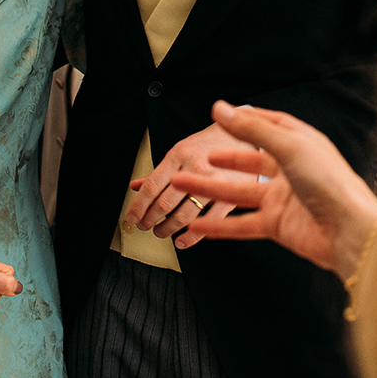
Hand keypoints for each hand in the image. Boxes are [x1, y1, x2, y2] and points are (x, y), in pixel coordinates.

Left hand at [126, 122, 242, 248]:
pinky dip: (192, 236)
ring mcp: (214, 183)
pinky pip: (209, 221)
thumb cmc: (209, 145)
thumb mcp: (180, 151)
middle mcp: (195, 168)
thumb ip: (158, 172)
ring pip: (184, 215)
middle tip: (145, 226)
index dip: (138, 206)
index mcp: (179, 155)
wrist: (244, 136)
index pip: (152, 186)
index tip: (132, 217)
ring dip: (167, 229)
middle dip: (150, 220)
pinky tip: (182, 241)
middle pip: (165, 203)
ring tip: (161, 232)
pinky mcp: (231, 196)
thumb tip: (135, 186)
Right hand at [169, 101, 376, 280]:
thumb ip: (253, 129)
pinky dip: (219, 227)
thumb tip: (223, 108)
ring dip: (209, 190)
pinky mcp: (278, 225)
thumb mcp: (290, 146)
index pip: (271, 125)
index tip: (223, 116)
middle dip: (222, 160)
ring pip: (239, 193)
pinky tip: (198, 226)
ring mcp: (284, 199)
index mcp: (301, 144)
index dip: (247, 120)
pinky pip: (242, 224)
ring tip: (181, 184)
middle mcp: (292, 170)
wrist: (349, 231)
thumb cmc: (332, 184)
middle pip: (250, 162)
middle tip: (197, 157)